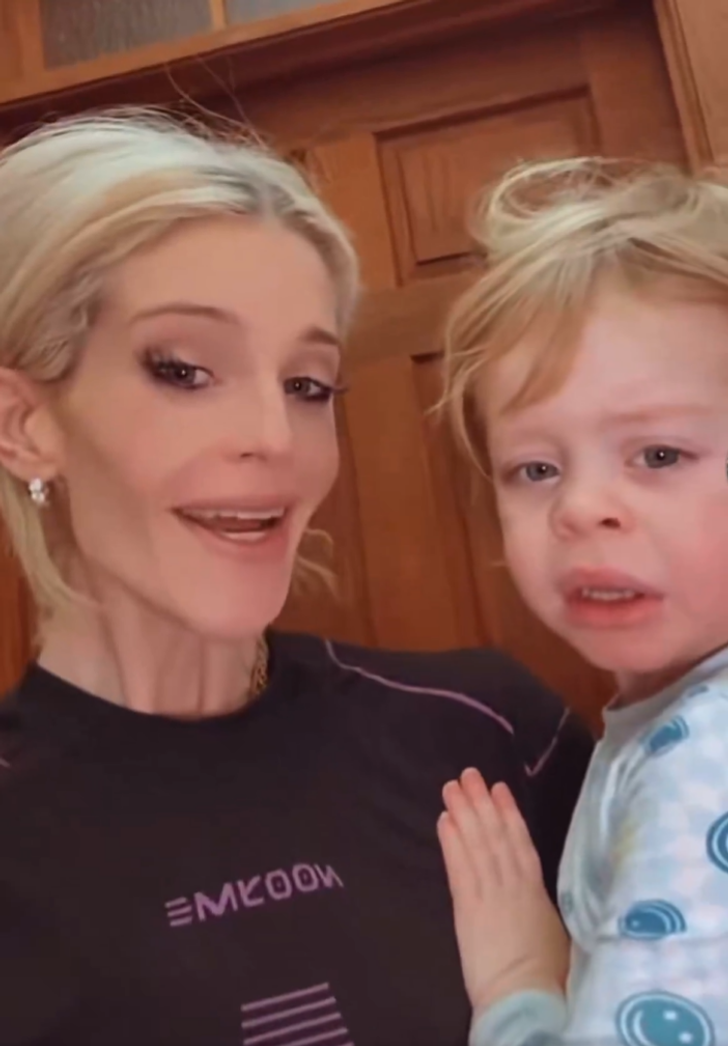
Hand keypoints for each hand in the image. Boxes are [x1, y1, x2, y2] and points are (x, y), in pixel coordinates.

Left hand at [437, 768, 568, 1015]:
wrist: (526, 997)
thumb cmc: (548, 975)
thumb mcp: (554, 932)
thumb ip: (542, 907)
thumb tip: (538, 900)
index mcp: (536, 889)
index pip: (520, 842)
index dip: (508, 814)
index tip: (499, 788)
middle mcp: (512, 883)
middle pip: (494, 835)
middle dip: (480, 802)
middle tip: (468, 773)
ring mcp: (489, 892)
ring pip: (476, 843)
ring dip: (463, 812)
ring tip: (452, 787)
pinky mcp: (467, 907)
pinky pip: (459, 866)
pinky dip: (451, 842)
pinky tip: (443, 820)